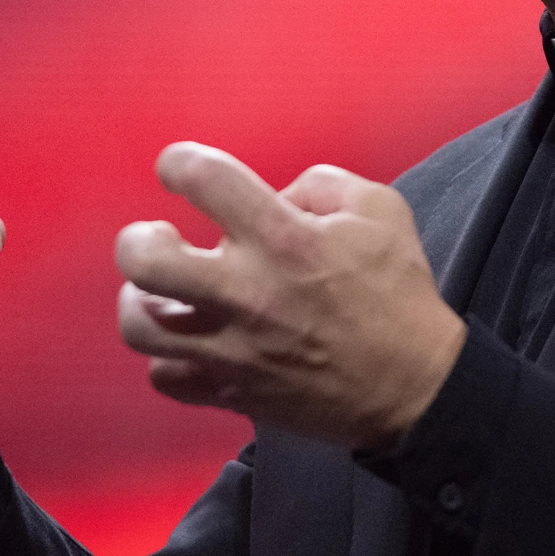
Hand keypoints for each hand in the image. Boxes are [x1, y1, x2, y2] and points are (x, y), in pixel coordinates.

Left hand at [115, 143, 466, 449]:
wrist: (415, 387)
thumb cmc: (399, 296)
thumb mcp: (380, 211)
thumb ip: (321, 184)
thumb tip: (278, 196)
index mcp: (285, 240)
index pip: (206, 181)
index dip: (179, 162)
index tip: (179, 169)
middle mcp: (248, 292)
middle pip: (146, 261)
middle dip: (139, 239)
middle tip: (162, 238)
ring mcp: (234, 349)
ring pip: (140, 327)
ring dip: (142, 300)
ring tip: (163, 291)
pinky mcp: (232, 393)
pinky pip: (166, 378)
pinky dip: (170, 357)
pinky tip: (192, 340)